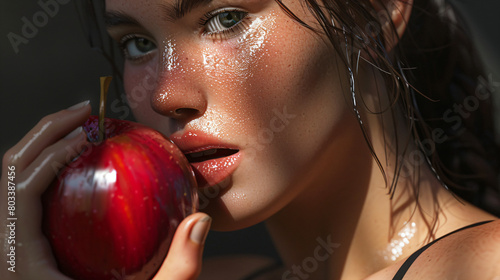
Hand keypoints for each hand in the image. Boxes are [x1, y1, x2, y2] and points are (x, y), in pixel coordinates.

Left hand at [1, 101, 210, 279]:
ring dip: (45, 146)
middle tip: (84, 111)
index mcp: (21, 262)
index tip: (90, 130)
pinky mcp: (25, 248)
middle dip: (44, 132)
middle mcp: (9, 250)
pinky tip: (84, 166)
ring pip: (13, 181)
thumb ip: (177, 271)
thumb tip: (199, 221)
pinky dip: (53, 170)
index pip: (21, 187)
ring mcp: (14, 248)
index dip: (52, 148)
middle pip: (9, 172)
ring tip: (81, 128)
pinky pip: (30, 196)